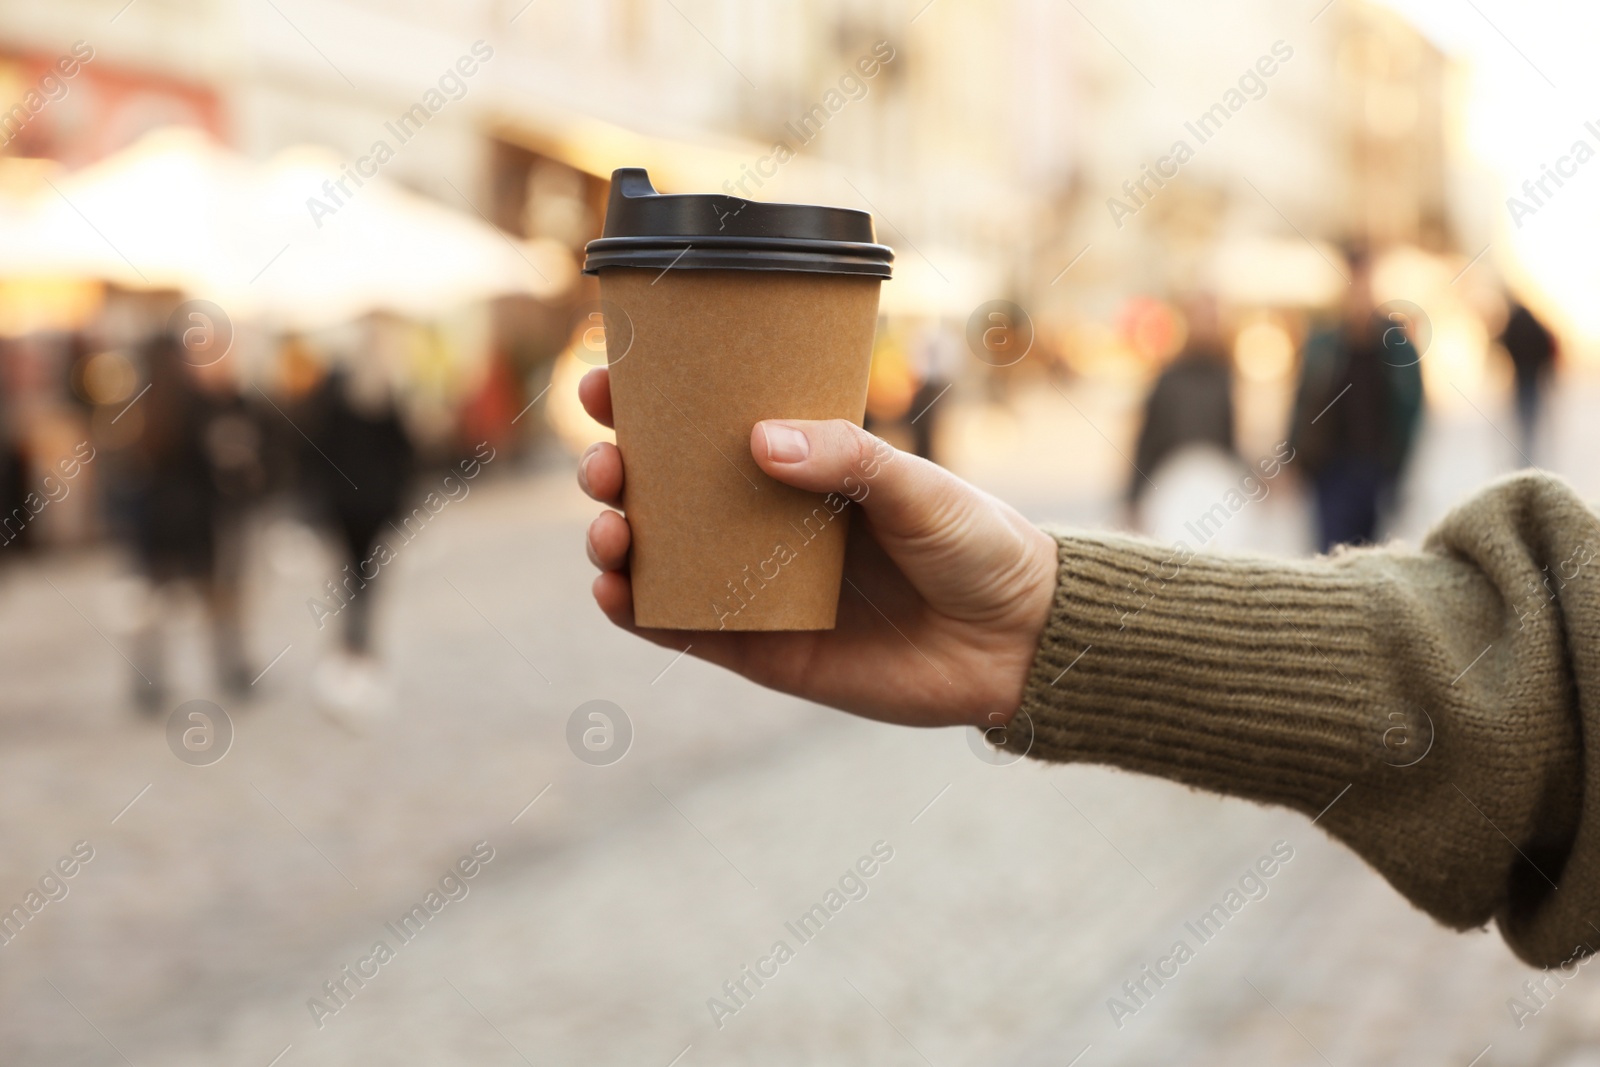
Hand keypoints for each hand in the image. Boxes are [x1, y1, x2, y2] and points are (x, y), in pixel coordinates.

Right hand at [578, 367, 1057, 729]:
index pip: (705, 429)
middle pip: (662, 492)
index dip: (645, 406)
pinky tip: (614, 592)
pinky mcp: (761, 650)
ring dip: (613, 540)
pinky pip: (683, 630)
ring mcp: (756, 587)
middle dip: (613, 472)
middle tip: (607, 464)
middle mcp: (764, 523)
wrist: (1017, 641)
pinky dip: (637, 613)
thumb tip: (758, 440)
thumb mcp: (917, 483)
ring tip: (609, 528)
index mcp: (797, 468)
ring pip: (658, 560)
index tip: (604, 383)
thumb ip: (846, 458)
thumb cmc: (975, 544)